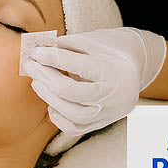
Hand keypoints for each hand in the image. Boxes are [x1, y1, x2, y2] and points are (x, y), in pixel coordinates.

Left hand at [20, 26, 166, 136]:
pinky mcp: (102, 123)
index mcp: (117, 72)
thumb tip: (40, 50)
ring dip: (50, 97)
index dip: (56, 59)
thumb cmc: (112, 48)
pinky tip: (49, 100)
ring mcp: (110, 113)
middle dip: (48, 78)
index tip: (36, 51)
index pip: (82, 66)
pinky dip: (58, 115)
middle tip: (30, 65)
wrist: (137, 65)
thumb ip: (69, 45)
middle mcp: (116, 97)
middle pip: (75, 93)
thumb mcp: (95, 40)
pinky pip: (75, 127)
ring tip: (36, 81)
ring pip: (74, 114)